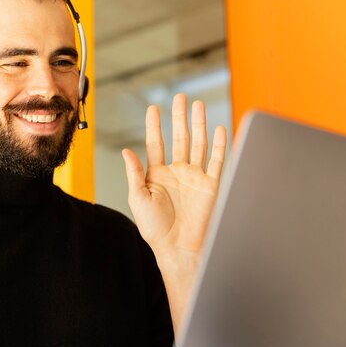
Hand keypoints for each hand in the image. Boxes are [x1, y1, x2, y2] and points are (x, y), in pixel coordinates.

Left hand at [122, 93, 225, 262]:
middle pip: (179, 137)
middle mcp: (177, 172)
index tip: (153, 108)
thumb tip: (126, 151)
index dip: (154, 125)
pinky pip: (216, 160)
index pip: (156, 142)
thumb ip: (134, 173)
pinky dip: (219, 144)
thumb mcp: (138, 198)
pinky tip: (219, 128)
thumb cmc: (155, 228)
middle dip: (180, 117)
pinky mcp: (210, 185)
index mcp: (157, 174)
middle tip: (180, 97)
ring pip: (198, 144)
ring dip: (199, 124)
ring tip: (198, 105)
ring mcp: (195, 177)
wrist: (178, 248)